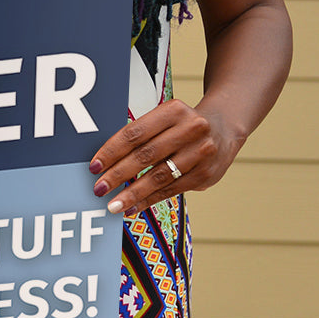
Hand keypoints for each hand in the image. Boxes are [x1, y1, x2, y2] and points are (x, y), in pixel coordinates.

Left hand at [89, 98, 236, 217]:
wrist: (224, 128)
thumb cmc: (182, 124)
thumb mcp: (164, 118)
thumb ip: (140, 135)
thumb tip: (105, 162)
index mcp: (174, 110)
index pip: (135, 133)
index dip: (112, 151)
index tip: (94, 166)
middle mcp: (191, 129)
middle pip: (146, 155)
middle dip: (118, 174)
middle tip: (99, 188)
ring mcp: (201, 152)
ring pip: (159, 176)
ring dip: (133, 193)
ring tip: (113, 204)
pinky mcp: (206, 174)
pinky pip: (171, 189)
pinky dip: (149, 200)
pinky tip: (133, 206)